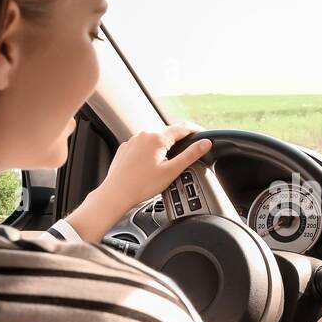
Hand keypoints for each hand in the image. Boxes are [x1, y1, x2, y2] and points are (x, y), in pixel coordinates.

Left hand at [65, 124, 211, 240]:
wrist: (116, 194)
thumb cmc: (142, 185)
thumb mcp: (171, 171)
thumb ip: (190, 155)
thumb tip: (205, 143)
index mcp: (157, 137)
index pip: (183, 128)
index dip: (195, 131)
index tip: (202, 135)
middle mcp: (144, 134)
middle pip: (168, 132)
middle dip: (180, 140)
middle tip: (189, 150)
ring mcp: (133, 141)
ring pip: (155, 139)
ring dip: (165, 145)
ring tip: (170, 161)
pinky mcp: (126, 148)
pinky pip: (143, 145)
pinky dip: (151, 151)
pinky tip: (152, 165)